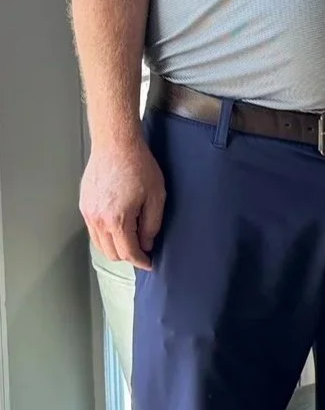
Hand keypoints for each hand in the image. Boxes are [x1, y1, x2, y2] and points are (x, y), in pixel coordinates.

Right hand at [80, 136, 165, 269]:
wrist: (116, 146)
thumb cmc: (139, 166)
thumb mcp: (156, 196)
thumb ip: (151, 224)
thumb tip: (147, 243)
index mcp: (117, 220)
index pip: (128, 252)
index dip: (141, 261)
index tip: (149, 263)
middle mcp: (98, 220)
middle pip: (111, 253)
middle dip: (128, 256)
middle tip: (143, 251)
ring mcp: (88, 213)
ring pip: (99, 244)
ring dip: (115, 247)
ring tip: (132, 240)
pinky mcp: (84, 206)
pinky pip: (93, 231)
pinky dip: (105, 236)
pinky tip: (118, 228)